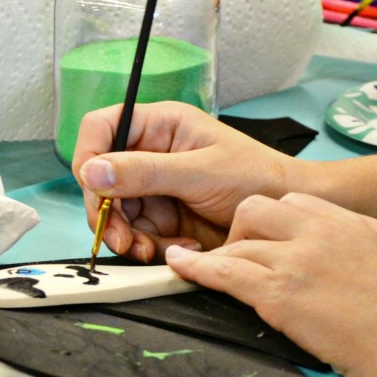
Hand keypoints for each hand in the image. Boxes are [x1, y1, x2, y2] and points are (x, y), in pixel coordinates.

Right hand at [72, 101, 295, 262]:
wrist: (286, 214)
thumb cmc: (257, 177)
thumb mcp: (200, 172)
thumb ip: (146, 172)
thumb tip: (94, 169)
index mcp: (160, 125)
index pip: (103, 128)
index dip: (90, 155)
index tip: (93, 187)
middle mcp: (152, 153)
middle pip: (102, 178)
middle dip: (107, 211)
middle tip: (120, 238)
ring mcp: (156, 186)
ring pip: (116, 211)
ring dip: (126, 235)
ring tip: (148, 251)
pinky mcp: (164, 217)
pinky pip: (138, 233)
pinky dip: (147, 247)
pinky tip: (173, 250)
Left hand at [165, 196, 376, 376]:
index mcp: (353, 222)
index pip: (299, 202)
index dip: (279, 221)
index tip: (271, 239)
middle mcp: (321, 231)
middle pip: (258, 209)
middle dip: (243, 230)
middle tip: (242, 257)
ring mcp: (298, 260)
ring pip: (238, 240)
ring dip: (219, 254)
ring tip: (199, 265)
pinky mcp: (279, 295)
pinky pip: (225, 272)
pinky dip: (197, 269)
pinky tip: (181, 268)